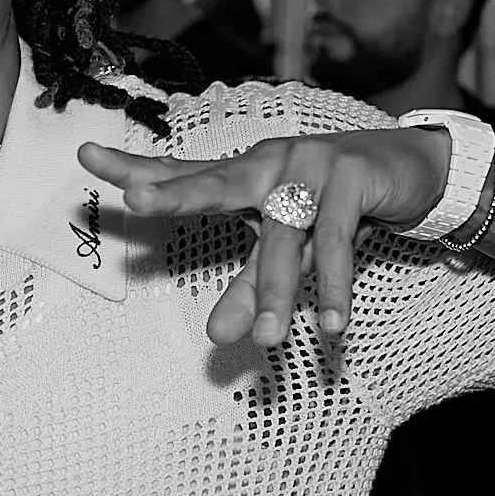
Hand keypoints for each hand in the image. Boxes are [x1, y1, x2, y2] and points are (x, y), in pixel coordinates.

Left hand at [80, 125, 452, 346]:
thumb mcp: (284, 249)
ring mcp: (310, 164)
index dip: (132, 166)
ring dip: (278, 291)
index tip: (84, 155)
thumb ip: (247, 289)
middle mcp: (266, 163)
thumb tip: (218, 340)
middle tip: (137, 201)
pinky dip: (334, 284)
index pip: (178, 172)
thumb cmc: (328, 204)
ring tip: (269, 340)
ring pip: (282, 235)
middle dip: (176, 193)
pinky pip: (337, 239)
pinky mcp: (352, 176)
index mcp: (239, 174)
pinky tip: (331, 323)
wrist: (410, 167)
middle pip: (214, 182)